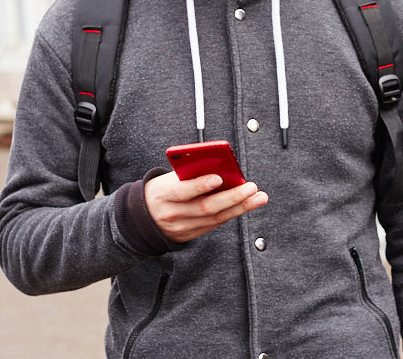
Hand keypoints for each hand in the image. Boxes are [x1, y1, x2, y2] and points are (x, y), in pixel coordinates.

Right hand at [144, 172, 267, 242]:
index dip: (200, 185)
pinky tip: (246, 205)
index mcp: (163, 194)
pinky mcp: (191, 235)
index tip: (219, 177)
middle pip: (205, 207)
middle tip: (251, 187)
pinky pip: (215, 224)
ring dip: (240, 207)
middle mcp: (172, 213)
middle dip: (232, 197)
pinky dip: (232, 213)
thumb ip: (189, 173)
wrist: (144, 217)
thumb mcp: (167, 178)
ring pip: (215, 218)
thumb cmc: (162, 189)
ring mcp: (182, 227)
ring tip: (258, 197)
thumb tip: (220, 166)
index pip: (182, 191)